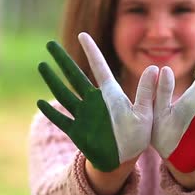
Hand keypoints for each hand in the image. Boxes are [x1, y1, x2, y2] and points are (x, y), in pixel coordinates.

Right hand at [37, 32, 157, 171]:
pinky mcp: (77, 131)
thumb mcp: (145, 113)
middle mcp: (94, 100)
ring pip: (64, 93)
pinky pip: (61, 119)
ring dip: (52, 80)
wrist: (126, 159)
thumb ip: (145, 92)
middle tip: (49, 44)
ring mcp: (83, 114)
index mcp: (111, 94)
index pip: (99, 67)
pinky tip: (39, 102)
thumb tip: (154, 67)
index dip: (91, 50)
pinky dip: (50, 112)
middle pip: (74, 75)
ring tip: (41, 65)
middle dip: (62, 60)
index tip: (82, 34)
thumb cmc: (139, 136)